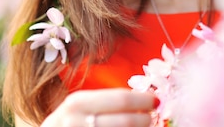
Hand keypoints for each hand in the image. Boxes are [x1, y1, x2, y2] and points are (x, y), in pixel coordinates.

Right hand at [39, 89, 156, 126]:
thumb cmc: (67, 124)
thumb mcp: (78, 108)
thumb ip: (105, 102)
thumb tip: (144, 99)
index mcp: (77, 103)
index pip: (121, 99)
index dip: (143, 99)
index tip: (156, 100)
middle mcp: (76, 122)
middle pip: (126, 120)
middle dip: (145, 119)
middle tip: (152, 118)